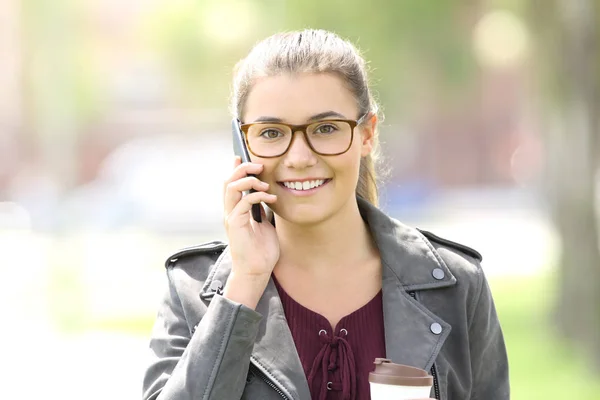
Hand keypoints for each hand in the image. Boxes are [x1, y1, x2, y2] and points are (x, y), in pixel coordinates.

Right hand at [222, 157, 279, 306]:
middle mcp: (230, 212)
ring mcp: (231, 217)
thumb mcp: (265, 225)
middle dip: (242, 168)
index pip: (231, 184)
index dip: (235, 168)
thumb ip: (263, 210)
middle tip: (258, 164)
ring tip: (264, 182)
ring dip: (248, 179)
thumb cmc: (262, 251)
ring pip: (231, 188)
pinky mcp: (235, 224)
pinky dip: (258, 195)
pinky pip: (244, 201)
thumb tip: (269, 196)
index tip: (242, 156)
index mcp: (236, 211)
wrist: (257, 271)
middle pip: (228, 181)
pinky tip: (270, 198)